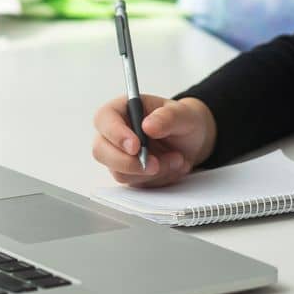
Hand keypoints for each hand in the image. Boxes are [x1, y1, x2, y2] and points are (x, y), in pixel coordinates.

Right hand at [91, 94, 216, 187]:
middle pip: (101, 151)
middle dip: (128, 162)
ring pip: (119, 172)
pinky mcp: (129, 174)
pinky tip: (171, 166)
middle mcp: (115, 133)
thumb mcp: (183, 113)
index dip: (115, 134)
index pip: (104, 119)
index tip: (136, 146)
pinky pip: (135, 184)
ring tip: (176, 159)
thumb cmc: (182, 120)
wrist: (193, 140)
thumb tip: (148, 126)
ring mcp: (119, 155)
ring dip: (149, 172)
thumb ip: (167, 117)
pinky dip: (156, 179)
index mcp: (122, 109)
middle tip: (155, 164)